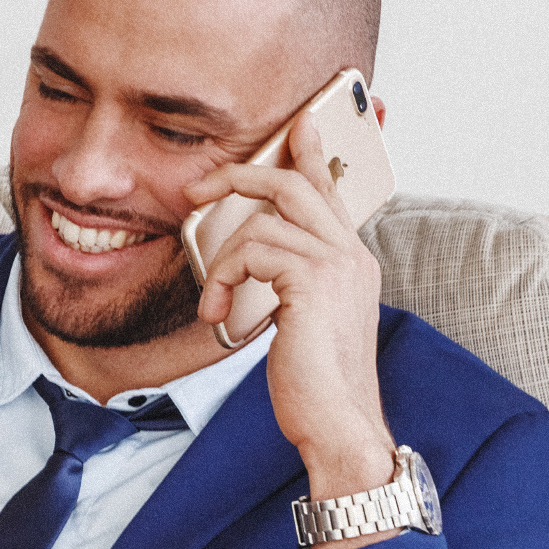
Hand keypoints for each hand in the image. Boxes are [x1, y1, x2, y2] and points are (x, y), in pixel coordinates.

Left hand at [183, 109, 398, 548]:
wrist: (339, 425)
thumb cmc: (315, 386)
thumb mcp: (303, 324)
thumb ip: (289, 286)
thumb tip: (252, 267)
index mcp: (352, 261)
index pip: (329, 190)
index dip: (311, 153)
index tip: (299, 124)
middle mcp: (351, 254)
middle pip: (293, 182)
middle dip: (240, 174)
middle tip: (196, 190)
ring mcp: (336, 265)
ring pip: (262, 220)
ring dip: (222, 260)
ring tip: (214, 304)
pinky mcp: (311, 282)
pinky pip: (252, 250)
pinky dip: (224, 279)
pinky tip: (219, 315)